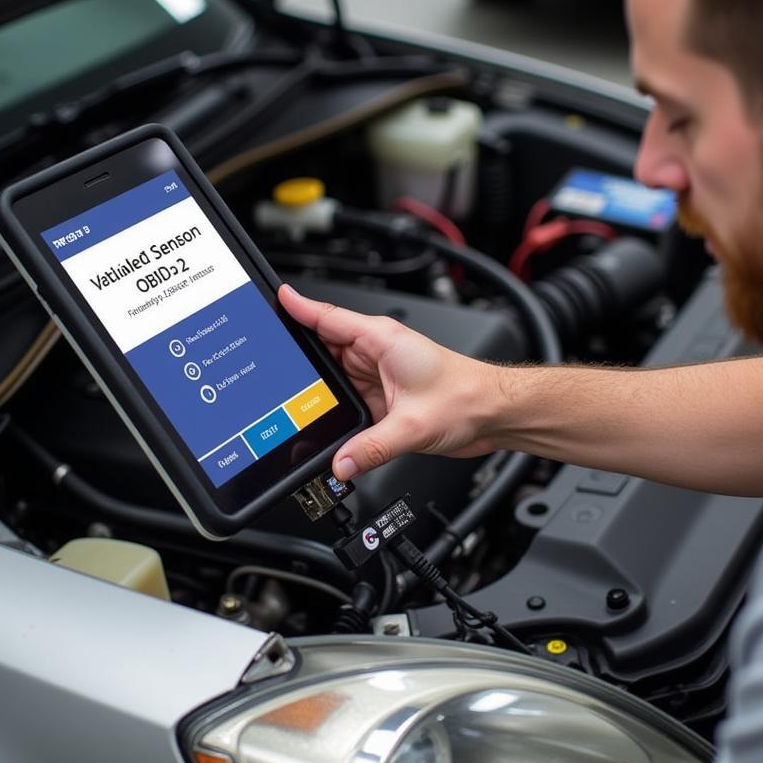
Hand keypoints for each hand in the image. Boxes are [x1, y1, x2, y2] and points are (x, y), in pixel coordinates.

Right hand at [279, 284, 501, 479]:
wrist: (495, 413)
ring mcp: (378, 375)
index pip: (329, 318)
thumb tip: (340, 464)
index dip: (299, 308)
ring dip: (316, 388)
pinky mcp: (383, 397)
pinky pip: (347, 398)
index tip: (274, 298)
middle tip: (267, 367)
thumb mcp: (414, 425)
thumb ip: (373, 448)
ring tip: (286, 400)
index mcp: (382, 340)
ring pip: (332, 377)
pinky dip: (332, 407)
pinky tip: (319, 419)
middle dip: (298, 358)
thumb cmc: (467, 398)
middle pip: (323, 349)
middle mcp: (377, 353)